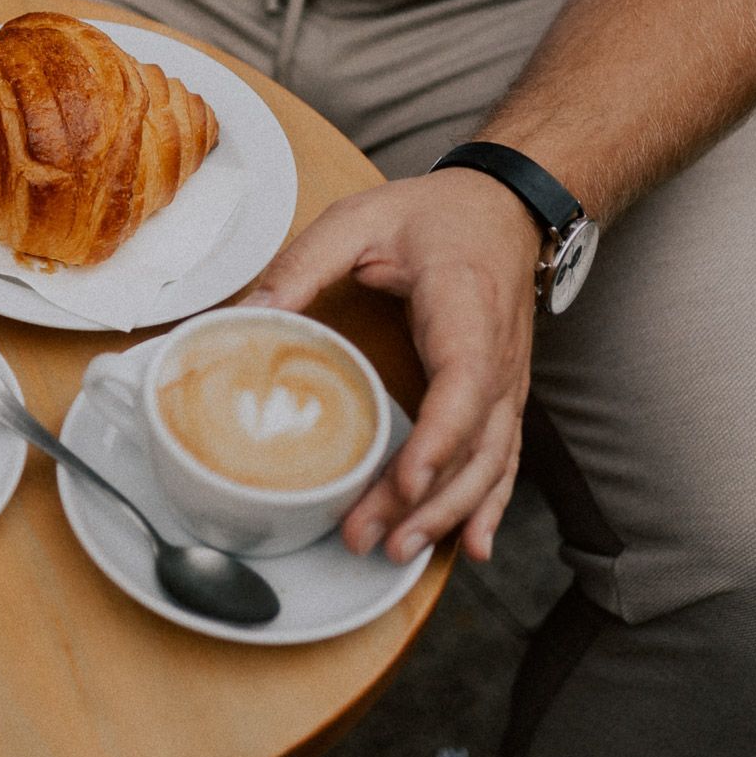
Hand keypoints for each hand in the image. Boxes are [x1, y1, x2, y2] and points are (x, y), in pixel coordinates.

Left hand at [239, 169, 543, 563]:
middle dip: (426, 499)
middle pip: (474, 442)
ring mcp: (508, 381)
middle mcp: (498, 355)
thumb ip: (303, 264)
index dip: (438, 439)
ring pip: (492, 461)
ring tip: (399, 550)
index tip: (405, 481)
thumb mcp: (358, 220)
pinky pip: (504, 458)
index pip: (464, 384)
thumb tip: (247, 313)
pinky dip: (489, 505)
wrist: (502, 206)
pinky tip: (470, 546)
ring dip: (450, 512)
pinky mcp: (503, 395)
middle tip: (369, 536)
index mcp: (465, 309)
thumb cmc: (433, 213)